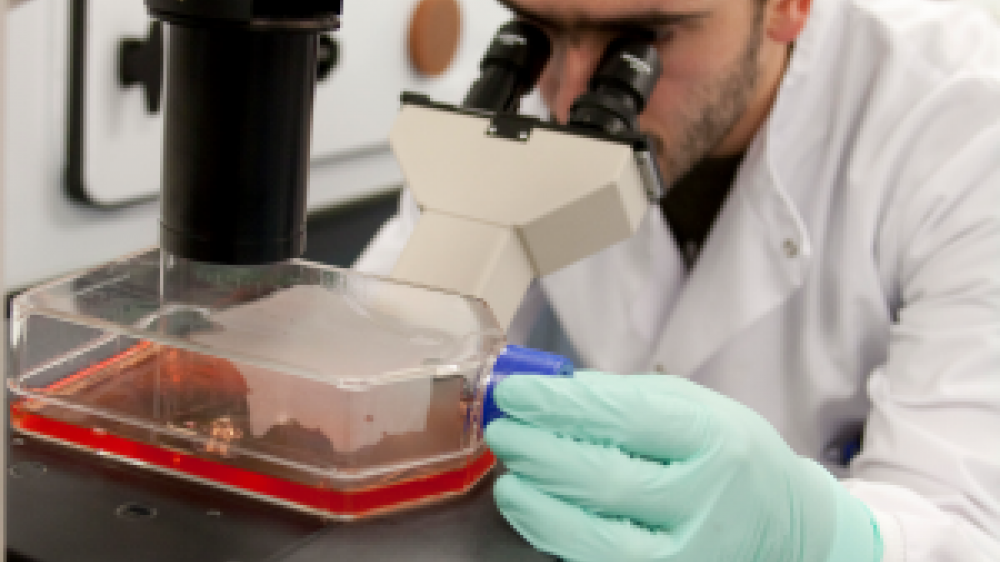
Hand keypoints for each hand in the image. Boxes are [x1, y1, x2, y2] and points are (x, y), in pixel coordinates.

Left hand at [484, 371, 882, 561]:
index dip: (558, 406)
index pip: (624, 418)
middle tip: (503, 432)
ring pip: (594, 536)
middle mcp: (706, 499)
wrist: (786, 528)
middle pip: (602, 479)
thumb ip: (624, 398)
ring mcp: (689, 553)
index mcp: (714, 438)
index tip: (515, 393)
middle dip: (538, 452)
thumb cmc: (730, 455)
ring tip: (509, 477)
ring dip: (537, 503)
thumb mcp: (695, 408)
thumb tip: (549, 392)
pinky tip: (535, 511)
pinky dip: (556, 535)